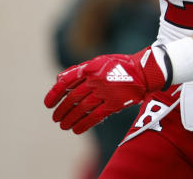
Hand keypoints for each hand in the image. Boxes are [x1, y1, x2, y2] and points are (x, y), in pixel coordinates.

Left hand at [44, 47, 166, 133]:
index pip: (66, 82)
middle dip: (61, 110)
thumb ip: (80, 69)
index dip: (54, 94)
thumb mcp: (100, 61)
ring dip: (70, 119)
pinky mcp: (115, 104)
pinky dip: (84, 124)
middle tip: (56, 118)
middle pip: (73, 98)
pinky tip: (77, 130)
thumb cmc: (120, 65)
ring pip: (82, 109)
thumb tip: (58, 79)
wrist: (145, 71)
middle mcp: (97, 80)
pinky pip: (96, 116)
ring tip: (63, 126)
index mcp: (91, 68)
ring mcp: (106, 92)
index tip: (48, 104)